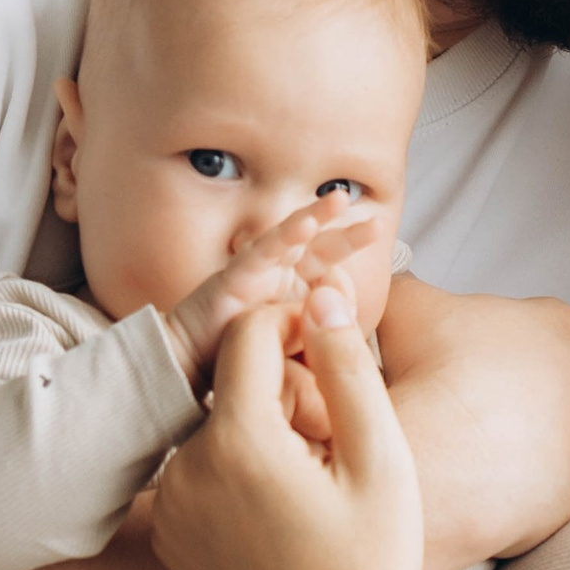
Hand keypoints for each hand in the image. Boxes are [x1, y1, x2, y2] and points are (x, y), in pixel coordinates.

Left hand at [152, 289, 470, 569]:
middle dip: (280, 377)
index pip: (250, 332)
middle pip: (229, 378)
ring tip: (318, 469)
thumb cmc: (375, 566)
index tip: (336, 349)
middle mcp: (186, 468)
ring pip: (215, 422)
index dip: (296, 324)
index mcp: (238, 442)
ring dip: (260, 422)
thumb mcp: (382, 459)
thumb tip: (321, 289)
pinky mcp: (173, 535)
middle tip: (337, 421)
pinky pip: (202, 470)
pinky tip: (288, 507)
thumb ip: (347, 364)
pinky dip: (239, 468)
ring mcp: (172, 506)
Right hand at [162, 203, 379, 389]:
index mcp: (300, 294)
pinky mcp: (235, 276)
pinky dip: (283, 236)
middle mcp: (281, 278)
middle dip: (348, 235)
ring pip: (292, 240)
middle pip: (321, 250)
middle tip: (376, 225)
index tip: (378, 255)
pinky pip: (261, 252)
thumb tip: (354, 336)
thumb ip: (324, 344)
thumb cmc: (244, 363)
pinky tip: (305, 223)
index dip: (354, 268)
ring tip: (339, 199)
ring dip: (315, 216)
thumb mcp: (296, 355)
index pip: (335, 275)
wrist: (191, 370)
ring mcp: (259, 273)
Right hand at [379, 276, 569, 569]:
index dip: (480, 344)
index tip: (453, 366)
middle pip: (544, 379)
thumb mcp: (404, 304)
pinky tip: (490, 481)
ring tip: (472, 449)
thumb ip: (404, 284)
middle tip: (459, 407)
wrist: (440, 468)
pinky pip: (557, 480)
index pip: (523, 327)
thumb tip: (385, 284)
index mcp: (562, 324)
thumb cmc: (431, 381)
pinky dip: (530, 480)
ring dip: (523, 438)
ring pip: (555, 431)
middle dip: (507, 391)